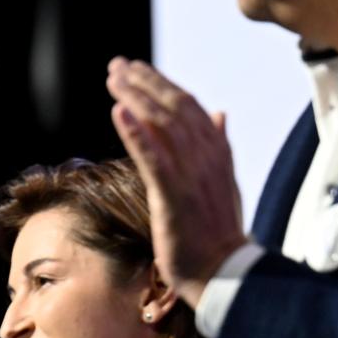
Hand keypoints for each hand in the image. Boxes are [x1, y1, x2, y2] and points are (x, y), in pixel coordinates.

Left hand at [106, 58, 245, 307]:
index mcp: (216, 153)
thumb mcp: (222, 182)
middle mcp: (206, 157)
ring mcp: (191, 175)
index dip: (162, 84)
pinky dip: (137, 132)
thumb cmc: (216, 233)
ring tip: (114, 77)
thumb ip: (217, 145)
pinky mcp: (174, 195)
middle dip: (144, 82)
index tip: (137, 69)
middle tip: (117, 65)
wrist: (224, 272)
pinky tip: (119, 112)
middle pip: (174, 106)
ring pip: (163, 124)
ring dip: (136, 97)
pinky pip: (154, 157)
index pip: (188, 107)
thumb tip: (220, 114)